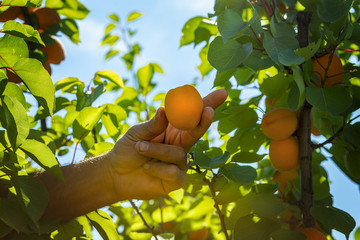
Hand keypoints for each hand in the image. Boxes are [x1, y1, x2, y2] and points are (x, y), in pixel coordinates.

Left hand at [107, 89, 227, 199]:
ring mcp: (180, 163)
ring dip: (157, 150)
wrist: (116, 175)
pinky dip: (158, 168)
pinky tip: (147, 168)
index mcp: (173, 129)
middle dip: (204, 120)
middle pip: (198, 131)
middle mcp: (180, 144)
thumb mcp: (137, 133)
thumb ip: (153, 124)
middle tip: (208, 112)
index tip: (223, 93)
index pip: (192, 114)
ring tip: (139, 148)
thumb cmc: (128, 150)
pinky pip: (174, 172)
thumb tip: (164, 109)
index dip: (208, 104)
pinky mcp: (176, 180)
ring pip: (179, 153)